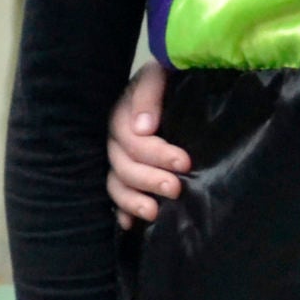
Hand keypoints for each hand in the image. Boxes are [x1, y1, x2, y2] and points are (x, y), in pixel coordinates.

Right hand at [108, 59, 190, 228]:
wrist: (174, 88)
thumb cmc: (170, 81)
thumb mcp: (161, 74)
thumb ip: (150, 92)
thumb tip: (143, 127)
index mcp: (122, 112)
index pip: (131, 139)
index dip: (156, 153)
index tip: (184, 162)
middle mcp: (115, 138)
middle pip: (122, 165)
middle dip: (149, 179)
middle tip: (175, 189)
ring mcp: (117, 158)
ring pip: (115, 183)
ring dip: (132, 201)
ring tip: (154, 213)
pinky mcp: (124, 174)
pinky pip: (115, 196)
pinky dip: (122, 211)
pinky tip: (130, 224)